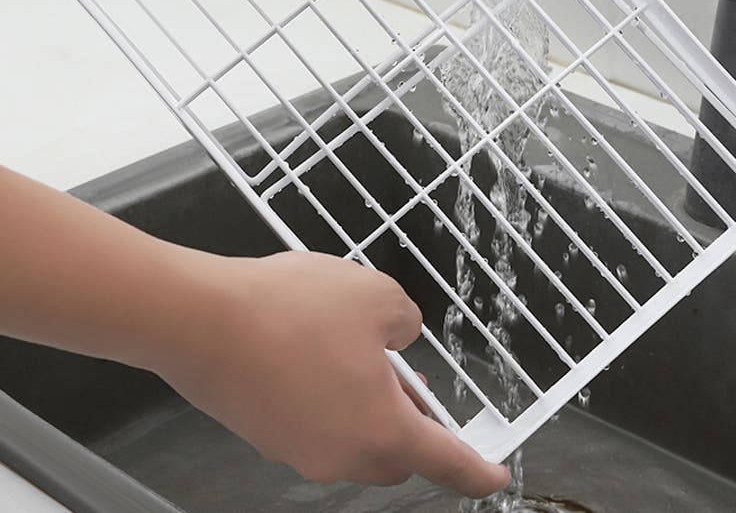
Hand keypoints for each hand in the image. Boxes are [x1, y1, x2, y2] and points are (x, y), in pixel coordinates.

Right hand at [157, 251, 509, 495]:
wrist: (203, 319)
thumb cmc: (290, 310)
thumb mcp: (376, 295)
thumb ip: (406, 319)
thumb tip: (400, 333)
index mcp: (380, 430)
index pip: (445, 461)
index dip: (475, 471)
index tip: (494, 476)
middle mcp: (339, 453)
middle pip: (395, 452)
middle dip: (410, 421)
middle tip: (407, 377)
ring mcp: (297, 449)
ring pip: (352, 437)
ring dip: (365, 404)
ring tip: (355, 350)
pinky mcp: (265, 432)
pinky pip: (315, 424)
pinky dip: (329, 398)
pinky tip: (315, 351)